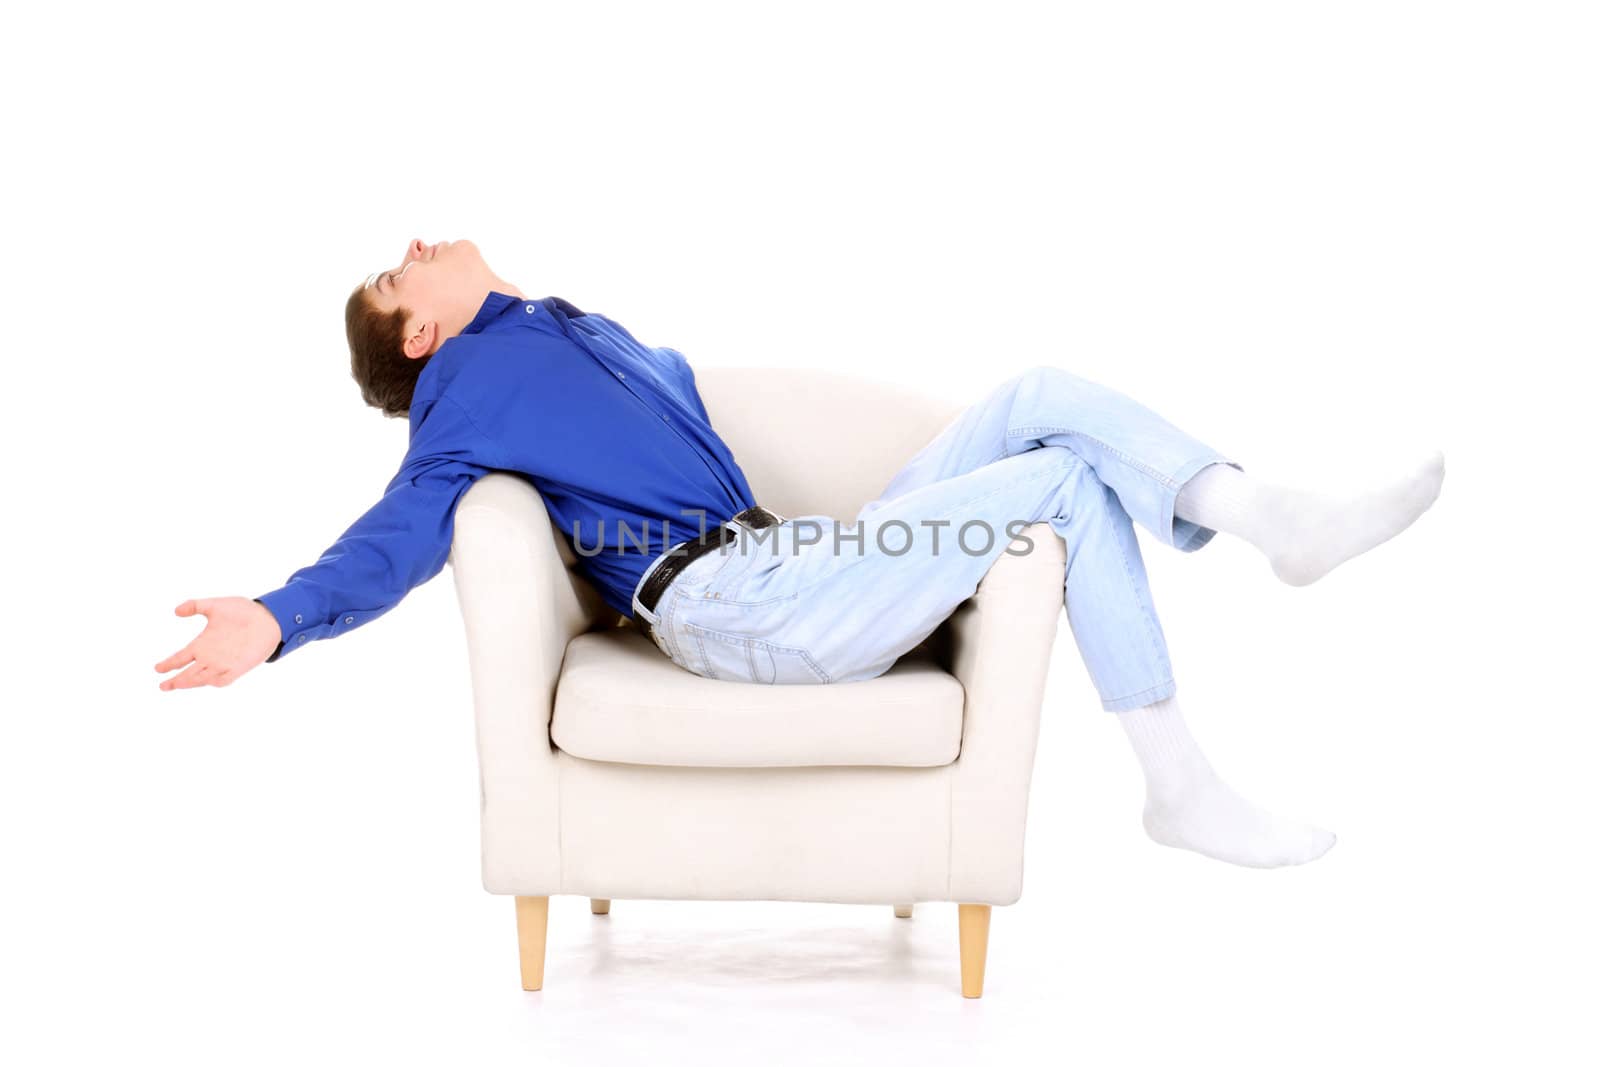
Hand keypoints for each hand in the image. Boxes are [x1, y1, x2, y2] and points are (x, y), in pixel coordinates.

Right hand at [155, 597, 281, 690]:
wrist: (268, 617)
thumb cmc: (243, 611)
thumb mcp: (215, 605)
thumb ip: (195, 606)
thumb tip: (176, 611)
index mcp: (203, 643)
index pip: (181, 657)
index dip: (169, 663)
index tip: (157, 668)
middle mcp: (211, 656)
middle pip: (189, 672)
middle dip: (176, 680)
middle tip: (162, 686)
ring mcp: (224, 663)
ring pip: (203, 678)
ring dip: (191, 681)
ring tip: (177, 683)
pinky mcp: (239, 667)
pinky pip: (225, 679)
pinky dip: (215, 680)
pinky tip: (207, 681)